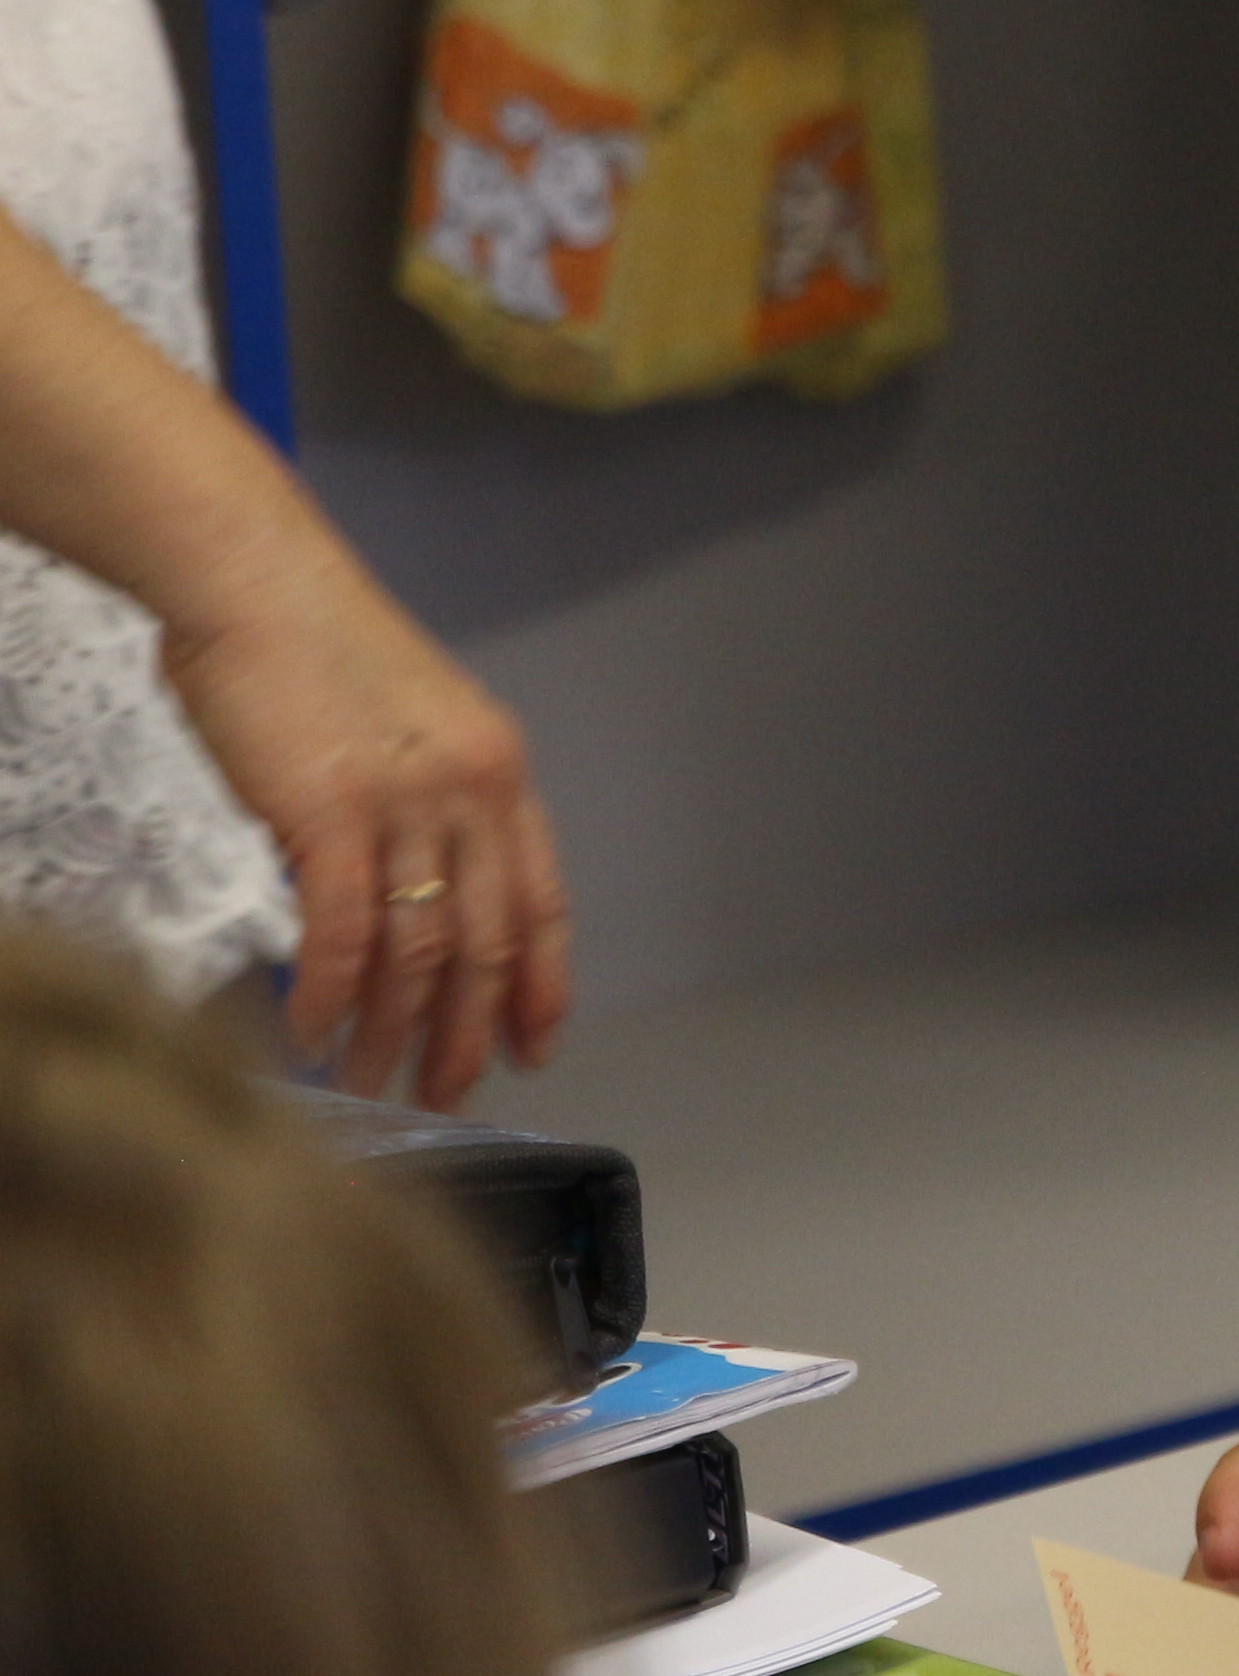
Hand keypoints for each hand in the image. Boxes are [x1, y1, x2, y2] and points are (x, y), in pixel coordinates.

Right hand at [164, 549, 568, 1107]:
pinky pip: (343, 931)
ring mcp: (409, 805)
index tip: (537, 1046)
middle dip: (468, 1032)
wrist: (259, 582)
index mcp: (500, 775)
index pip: (542, 902)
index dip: (542, 983)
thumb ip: (418, 810)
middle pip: (487, 943)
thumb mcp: (404, 731)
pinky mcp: (333, 813)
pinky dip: (328, 992)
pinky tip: (312, 1032)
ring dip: (393, 1029)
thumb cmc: (316, 649)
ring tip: (370, 1081)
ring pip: (418, 950)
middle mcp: (472, 794)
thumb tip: (392, 896)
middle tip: (445, 1093)